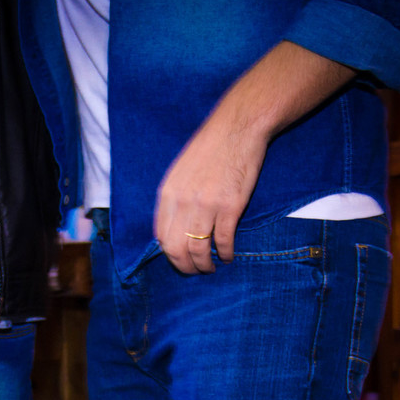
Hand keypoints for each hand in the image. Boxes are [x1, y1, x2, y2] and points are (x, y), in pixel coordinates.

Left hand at [153, 115, 267, 274]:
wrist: (237, 128)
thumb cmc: (210, 148)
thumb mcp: (180, 172)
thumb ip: (174, 199)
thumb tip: (173, 229)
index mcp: (168, 193)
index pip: (161, 237)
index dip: (170, 255)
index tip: (180, 260)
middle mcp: (183, 202)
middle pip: (177, 249)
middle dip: (185, 266)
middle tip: (195, 271)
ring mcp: (207, 205)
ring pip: (199, 250)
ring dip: (205, 265)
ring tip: (211, 267)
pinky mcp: (230, 207)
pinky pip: (223, 241)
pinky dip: (225, 253)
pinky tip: (228, 256)